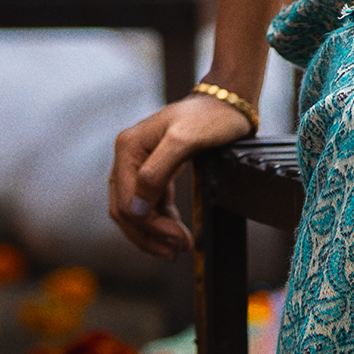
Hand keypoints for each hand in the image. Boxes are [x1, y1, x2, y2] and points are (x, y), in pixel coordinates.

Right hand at [109, 90, 254, 258]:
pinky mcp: (154, 169)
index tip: (176, 240)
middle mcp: (127, 156)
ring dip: (153, 232)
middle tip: (176, 251)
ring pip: (135, 210)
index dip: (149, 227)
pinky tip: (175, 230)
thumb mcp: (184, 141)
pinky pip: (149, 202)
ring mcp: (138, 163)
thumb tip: (135, 208)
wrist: (227, 103)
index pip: (126, 202)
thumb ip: (155, 173)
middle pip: (126, 210)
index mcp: (128, 148)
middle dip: (149, 235)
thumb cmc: (210, 117)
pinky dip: (160, 219)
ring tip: (177, 246)